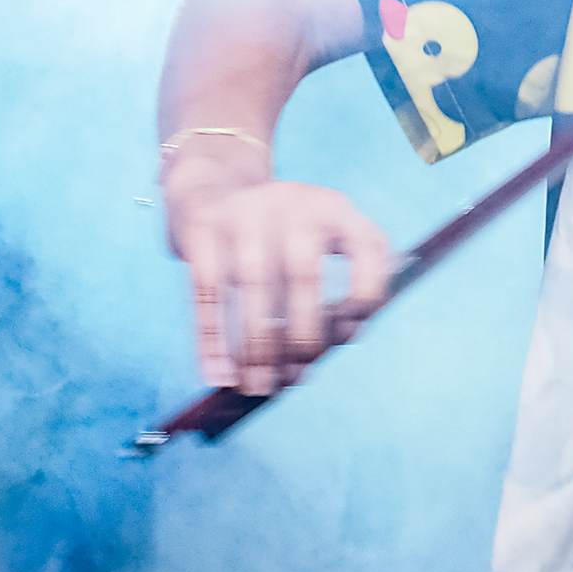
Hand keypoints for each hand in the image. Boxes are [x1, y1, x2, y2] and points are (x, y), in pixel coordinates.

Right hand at [164, 161, 395, 392]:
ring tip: (257, 385)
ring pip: (252, 283)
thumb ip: (332, 294)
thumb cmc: (276, 237)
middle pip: (303, 274)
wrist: (212, 186)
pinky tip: (218, 374)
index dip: (366, 298)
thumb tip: (313, 361)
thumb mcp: (316, 243)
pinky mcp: (203, 225)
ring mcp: (246, 210)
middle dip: (302, 336)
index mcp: (336, 209)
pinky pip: (207, 290)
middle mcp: (294, 203)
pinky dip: (211, 338)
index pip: (369, 248)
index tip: (348, 337)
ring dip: (256, 345)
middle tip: (295, 377)